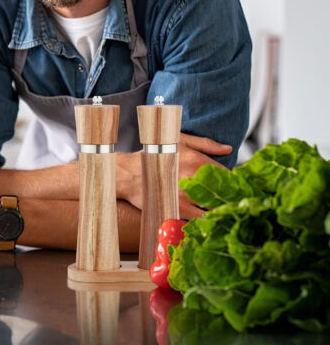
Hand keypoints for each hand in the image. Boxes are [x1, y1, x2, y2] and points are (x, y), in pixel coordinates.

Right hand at [115, 133, 232, 218]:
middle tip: (231, 200)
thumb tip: (228, 149)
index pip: (227, 174)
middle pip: (223, 193)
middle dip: (230, 198)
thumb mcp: (179, 141)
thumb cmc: (154, 154)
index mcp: (196, 160)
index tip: (234, 187)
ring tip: (222, 210)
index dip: (233, 182)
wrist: (128, 173)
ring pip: (214, 208)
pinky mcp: (177, 210)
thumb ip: (205, 144)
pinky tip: (208, 218)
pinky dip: (207, 220)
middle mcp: (192, 178)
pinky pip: (200, 219)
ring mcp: (185, 196)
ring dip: (220, 210)